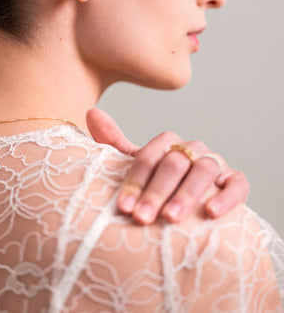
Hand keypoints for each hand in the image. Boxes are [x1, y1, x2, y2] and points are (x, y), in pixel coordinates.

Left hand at [86, 108, 248, 224]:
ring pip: (204, 171)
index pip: (150, 155)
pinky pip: (237, 184)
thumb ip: (114, 143)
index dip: (135, 180)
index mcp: (168, 144)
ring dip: (187, 194)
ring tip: (171, 217)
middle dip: (156, 191)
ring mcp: (216, 164)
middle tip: (142, 217)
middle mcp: (192, 150)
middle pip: (175, 163)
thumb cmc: (158, 189)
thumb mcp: (136, 170)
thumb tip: (92, 112)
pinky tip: (211, 213)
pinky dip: (226, 196)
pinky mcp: (236, 182)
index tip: (123, 206)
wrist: (190, 213)